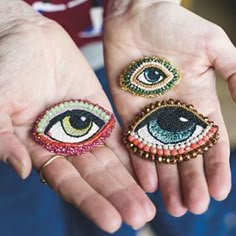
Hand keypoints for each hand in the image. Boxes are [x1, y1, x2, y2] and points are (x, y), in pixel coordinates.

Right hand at [0, 2, 154, 231]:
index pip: (69, 183)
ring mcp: (84, 127)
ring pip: (110, 159)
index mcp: (39, 148)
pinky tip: (148, 167)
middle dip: (117, 195)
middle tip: (142, 216)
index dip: (90, 201)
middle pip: (95, 176)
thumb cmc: (5, 69)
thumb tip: (21, 169)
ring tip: (149, 201)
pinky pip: (117, 133)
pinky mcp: (99, 109)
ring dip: (129, 179)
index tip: (113, 222)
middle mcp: (65, 143)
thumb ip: (4, 139)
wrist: (26, 38)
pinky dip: (132, 149)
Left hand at [104, 1, 235, 215]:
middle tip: (191, 208)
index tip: (218, 192)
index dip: (215, 168)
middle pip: (184, 155)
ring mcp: (149, 114)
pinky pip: (134, 141)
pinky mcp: (127, 111)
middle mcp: (174, 113)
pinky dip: (141, 162)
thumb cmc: (175, 26)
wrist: (137, 17)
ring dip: (167, 180)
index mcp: (198, 101)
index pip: (210, 142)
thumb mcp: (213, 47)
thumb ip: (233, 73)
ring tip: (171, 205)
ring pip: (160, 154)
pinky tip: (147, 182)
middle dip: (189, 181)